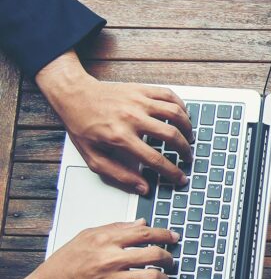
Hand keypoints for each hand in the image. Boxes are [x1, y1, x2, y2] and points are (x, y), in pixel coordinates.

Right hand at [0, 220, 175, 278]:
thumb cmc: (64, 265)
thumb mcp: (86, 237)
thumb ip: (115, 228)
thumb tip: (141, 223)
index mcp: (105, 240)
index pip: (144, 233)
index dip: (164, 235)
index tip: (174, 238)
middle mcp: (110, 259)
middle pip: (154, 254)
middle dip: (168, 258)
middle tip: (171, 261)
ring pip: (152, 278)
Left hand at [36, 50, 192, 194]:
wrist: (74, 95)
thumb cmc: (83, 127)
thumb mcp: (94, 158)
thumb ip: (119, 175)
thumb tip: (143, 188)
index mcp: (120, 137)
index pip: (154, 159)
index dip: (172, 172)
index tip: (180, 178)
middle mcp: (132, 118)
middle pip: (171, 135)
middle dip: (184, 150)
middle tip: (187, 158)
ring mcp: (138, 101)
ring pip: (175, 114)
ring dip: (187, 128)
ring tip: (188, 138)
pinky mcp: (141, 90)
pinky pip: (169, 96)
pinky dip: (181, 107)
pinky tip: (182, 116)